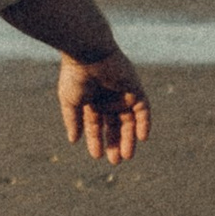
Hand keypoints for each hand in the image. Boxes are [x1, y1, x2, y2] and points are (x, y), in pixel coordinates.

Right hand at [59, 48, 150, 164]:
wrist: (88, 53)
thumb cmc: (75, 75)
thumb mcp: (70, 101)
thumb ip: (74, 120)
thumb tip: (73, 141)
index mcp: (91, 101)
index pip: (96, 125)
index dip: (96, 140)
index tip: (96, 156)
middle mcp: (108, 99)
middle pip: (115, 126)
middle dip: (115, 143)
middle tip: (115, 161)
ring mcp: (123, 94)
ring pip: (130, 121)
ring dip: (129, 138)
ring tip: (127, 156)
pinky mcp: (135, 89)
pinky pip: (143, 110)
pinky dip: (144, 123)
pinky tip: (141, 138)